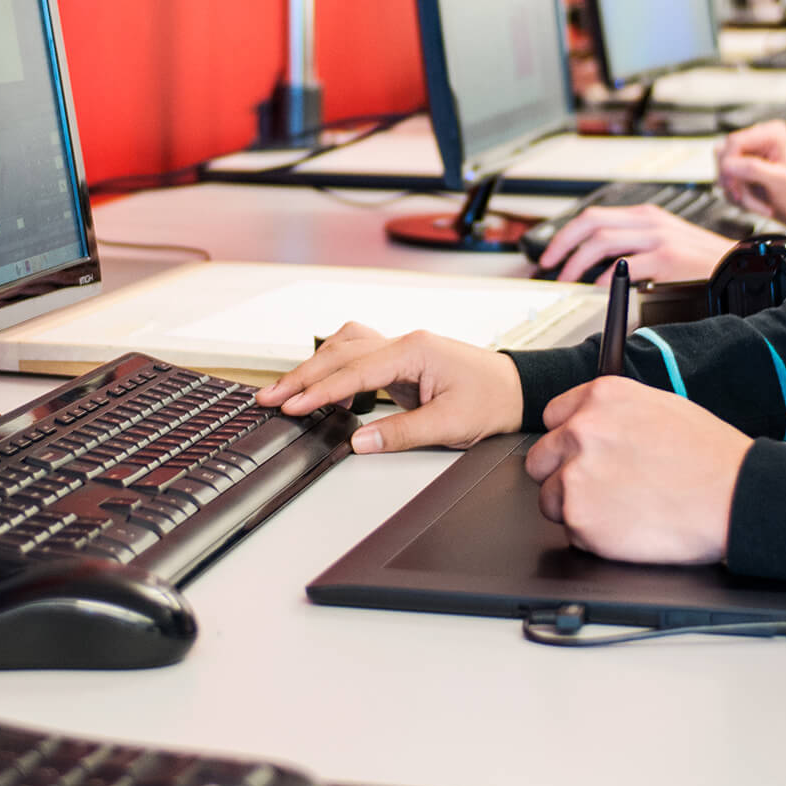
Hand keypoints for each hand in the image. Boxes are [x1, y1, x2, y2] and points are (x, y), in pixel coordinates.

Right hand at [257, 322, 521, 453]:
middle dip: (302, 376)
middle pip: (340, 352)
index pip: (355, 370)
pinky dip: (332, 367)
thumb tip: (359, 442)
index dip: (320, 391)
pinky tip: (321, 387)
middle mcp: (403, 342)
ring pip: (343, 346)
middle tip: (270, 398)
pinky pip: (356, 355)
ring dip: (313, 367)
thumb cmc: (490, 401)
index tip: (292, 406)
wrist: (515, 390)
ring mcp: (400, 348)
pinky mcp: (399, 360)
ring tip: (286, 391)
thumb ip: (401, 433)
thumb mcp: (449, 425)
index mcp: (415, 351)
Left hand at [527, 376, 751, 564]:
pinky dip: (594, 536)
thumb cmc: (711, 457)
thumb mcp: (661, 408)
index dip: (569, 441)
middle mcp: (581, 430)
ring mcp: (577, 475)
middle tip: (602, 488)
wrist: (734, 497)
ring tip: (622, 509)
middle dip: (564, 475)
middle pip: (541, 459)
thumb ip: (615, 414)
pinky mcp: (580, 518)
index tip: (582, 455)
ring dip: (578, 507)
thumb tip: (593, 425)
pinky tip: (628, 526)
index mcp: (601, 397)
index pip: (552, 417)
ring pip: (551, 498)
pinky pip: (571, 531)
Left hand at [538, 205, 736, 284]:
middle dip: (563, 244)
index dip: (566, 234)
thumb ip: (632, 242)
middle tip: (549, 265)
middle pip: (591, 223)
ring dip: (577, 262)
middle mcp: (649, 221)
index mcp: (645, 215)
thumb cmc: (699, 257)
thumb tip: (595, 261)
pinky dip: (607, 276)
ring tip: (568, 280)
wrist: (734, 263)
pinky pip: (627, 265)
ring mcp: (658, 238)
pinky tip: (598, 287)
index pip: (594, 216)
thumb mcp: (663, 238)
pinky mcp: (667, 258)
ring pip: (603, 240)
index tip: (552, 253)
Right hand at [713, 122, 785, 230]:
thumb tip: (728, 165)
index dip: (730, 165)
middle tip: (745, 197)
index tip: (735, 185)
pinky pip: (727, 182)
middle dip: (734, 181)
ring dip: (736, 192)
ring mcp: (750, 156)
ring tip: (757, 203)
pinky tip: (755, 203)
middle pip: (724, 156)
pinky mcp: (745, 170)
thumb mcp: (781, 180)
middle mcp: (759, 141)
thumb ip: (753, 169)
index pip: (734, 142)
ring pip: (723, 171)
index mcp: (771, 134)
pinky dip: (737, 197)